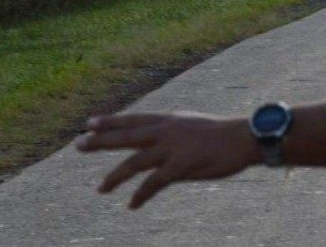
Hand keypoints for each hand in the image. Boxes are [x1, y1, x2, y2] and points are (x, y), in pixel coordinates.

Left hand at [76, 112, 257, 208]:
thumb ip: (174, 135)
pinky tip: (132, 205)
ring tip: (100, 188)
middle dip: (101, 140)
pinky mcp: (181, 165)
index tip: (90, 123)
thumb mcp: (194, 126)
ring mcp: (173, 147)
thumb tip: (159, 147)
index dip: (111, 121)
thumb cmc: (224, 134)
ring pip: (135, 162)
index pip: (134, 119)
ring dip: (115, 176)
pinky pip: (154, 183)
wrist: (247, 138)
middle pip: (127, 135)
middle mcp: (168, 130)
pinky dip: (141, 195)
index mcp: (171, 119)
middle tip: (78, 144)